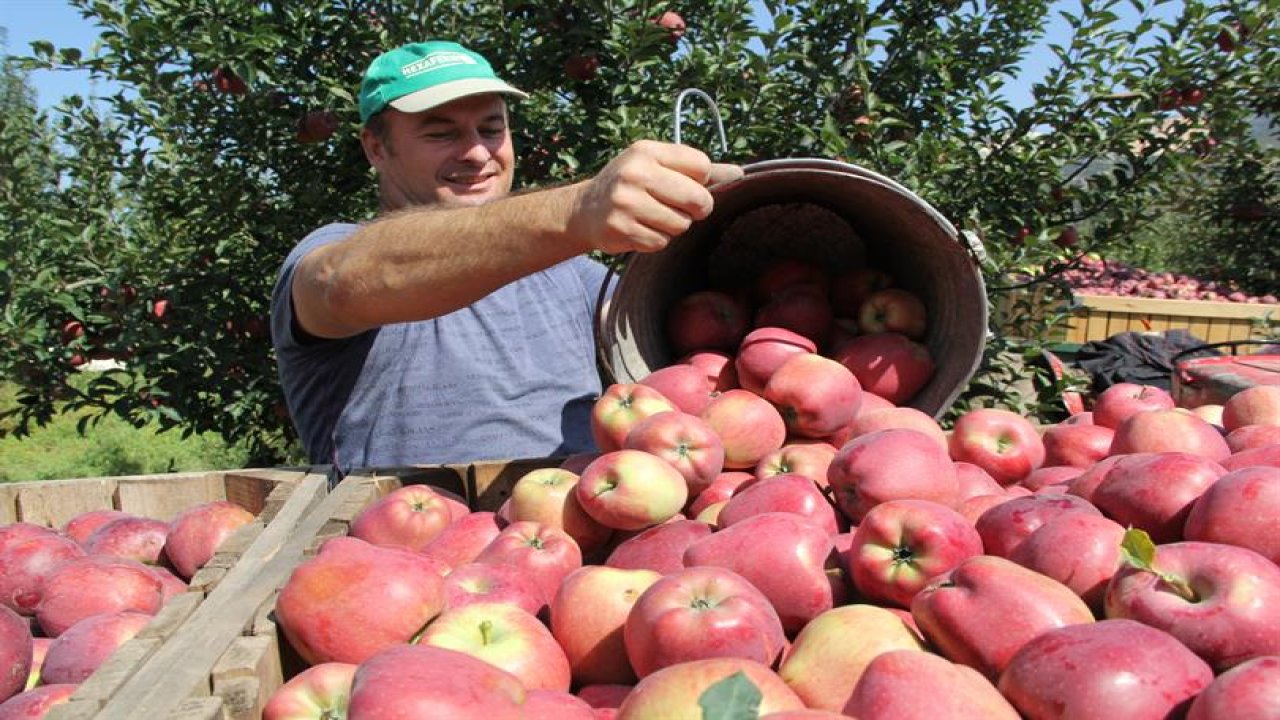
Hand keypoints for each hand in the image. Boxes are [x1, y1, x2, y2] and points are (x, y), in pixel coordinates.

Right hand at [568, 140, 742, 254]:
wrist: (584, 210)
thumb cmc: (630, 185)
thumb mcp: (657, 166)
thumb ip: (696, 170)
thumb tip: (738, 174)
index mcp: (647, 152)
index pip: (701, 166)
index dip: (701, 181)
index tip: (686, 185)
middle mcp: (635, 173)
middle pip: (698, 198)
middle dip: (695, 208)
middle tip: (679, 207)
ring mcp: (626, 202)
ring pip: (681, 224)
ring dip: (673, 226)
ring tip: (654, 217)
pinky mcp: (621, 228)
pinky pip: (661, 242)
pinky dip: (655, 240)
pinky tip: (641, 229)